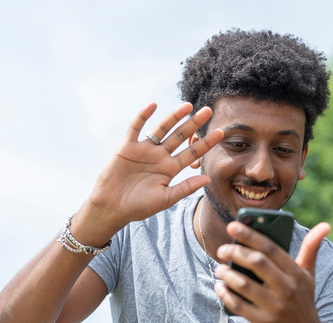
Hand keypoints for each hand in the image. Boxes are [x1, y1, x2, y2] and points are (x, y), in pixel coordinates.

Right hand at [73, 102, 222, 243]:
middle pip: (180, 137)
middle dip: (194, 124)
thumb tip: (208, 179)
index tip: (220, 133)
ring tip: (188, 105)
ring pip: (162, 129)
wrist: (112, 207)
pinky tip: (153, 106)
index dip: (205, 143)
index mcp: (170, 169)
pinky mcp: (127, 147)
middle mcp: (160, 156)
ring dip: (174, 117)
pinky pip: (136, 128)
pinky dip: (143, 116)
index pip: (191, 153)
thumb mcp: (166, 199)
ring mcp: (144, 150)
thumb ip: (186, 188)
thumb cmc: (139, 207)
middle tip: (208, 111)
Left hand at [214, 222, 331, 322]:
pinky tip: (219, 287)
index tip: (232, 225)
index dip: (250, 235)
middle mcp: (288, 289)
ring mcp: (276, 307)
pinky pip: (239, 305)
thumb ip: (311, 249)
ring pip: (244, 284)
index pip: (270, 248)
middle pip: (257, 263)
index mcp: (297, 274)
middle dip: (235, 252)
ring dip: (227, 274)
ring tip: (219, 269)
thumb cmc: (303, 303)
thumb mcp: (309, 277)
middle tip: (222, 249)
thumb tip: (324, 225)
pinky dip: (226, 294)